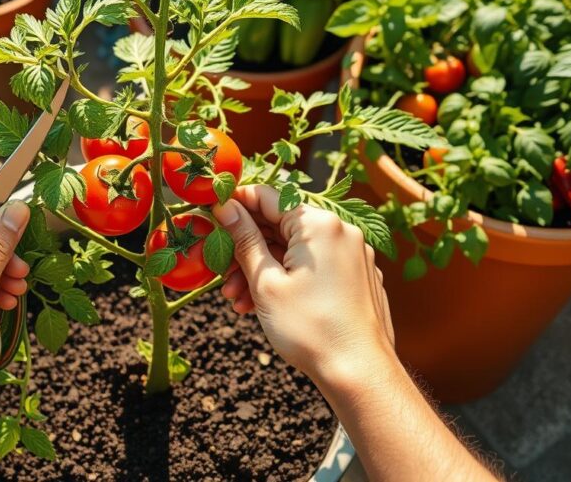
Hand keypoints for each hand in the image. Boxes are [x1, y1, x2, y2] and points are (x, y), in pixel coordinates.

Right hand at [212, 184, 394, 386]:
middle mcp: (341, 231)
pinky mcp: (357, 276)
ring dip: (262, 269)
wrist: (359, 372)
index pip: (268, 197)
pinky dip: (287, 278)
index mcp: (318, 224)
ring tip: (237, 299)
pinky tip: (262, 304)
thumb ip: (245, 239)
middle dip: (246, 247)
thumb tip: (225, 208)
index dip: (235, 204)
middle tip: (219, 271)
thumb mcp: (266, 282)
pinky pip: (314, 266)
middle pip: (281, 225)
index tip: (211, 216)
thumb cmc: (310, 329)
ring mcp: (353, 254)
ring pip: (295, 250)